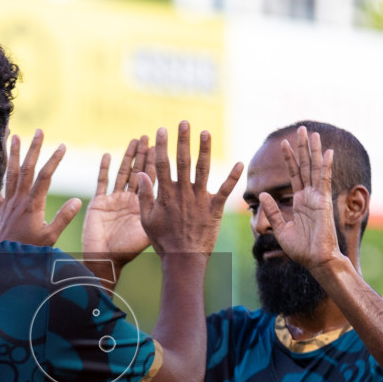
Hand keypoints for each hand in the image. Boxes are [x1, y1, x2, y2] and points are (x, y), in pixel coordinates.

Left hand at [0, 129, 82, 246]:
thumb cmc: (28, 251)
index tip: (62, 146)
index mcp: (32, 205)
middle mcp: (18, 200)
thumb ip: (63, 219)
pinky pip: (0, 186)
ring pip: (11, 173)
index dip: (54, 160)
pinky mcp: (0, 210)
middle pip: (27, 168)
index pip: (45, 176)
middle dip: (34, 148)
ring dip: (14, 154)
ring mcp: (7, 203)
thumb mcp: (49, 238)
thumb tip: (78, 201)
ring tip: (14, 137)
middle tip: (38, 131)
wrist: (2, 260)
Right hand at [81, 137, 150, 283]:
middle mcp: (130, 200)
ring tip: (134, 140)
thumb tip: (161, 185)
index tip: (162, 144)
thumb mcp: (146, 227)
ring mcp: (114, 200)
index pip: (153, 177)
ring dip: (128, 156)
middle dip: (144, 153)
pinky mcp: (99, 203)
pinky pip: (102, 182)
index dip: (157, 160)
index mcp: (144, 205)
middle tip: (149, 135)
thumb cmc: (128, 249)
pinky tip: (108, 155)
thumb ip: (151, 205)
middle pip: (139, 171)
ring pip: (122, 173)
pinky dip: (104, 169)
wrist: (107, 261)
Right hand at [136, 121, 242, 256]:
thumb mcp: (147, 220)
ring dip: (204, 150)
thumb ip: (144, 196)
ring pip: (203, 170)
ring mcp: (200, 199)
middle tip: (184, 122)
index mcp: (166, 194)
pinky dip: (233, 177)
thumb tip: (141, 173)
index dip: (161, 146)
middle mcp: (183, 193)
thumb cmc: (163, 241)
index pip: (162, 164)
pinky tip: (240, 162)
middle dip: (183, 140)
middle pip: (183, 161)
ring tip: (206, 132)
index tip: (161, 130)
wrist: (183, 259)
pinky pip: (225, 190)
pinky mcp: (214, 208)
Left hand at [257, 127, 338, 274]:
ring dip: (313, 150)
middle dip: (302, 148)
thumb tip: (262, 194)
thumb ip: (272, 211)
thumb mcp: (280, 229)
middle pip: (305, 166)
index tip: (284, 143)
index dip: (289, 159)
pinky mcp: (324, 202)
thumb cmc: (300, 250)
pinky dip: (326, 165)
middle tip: (301, 129)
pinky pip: (324, 180)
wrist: (315, 261)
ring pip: (315, 168)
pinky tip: (328, 151)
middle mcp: (309, 196)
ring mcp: (318, 197)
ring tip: (311, 133)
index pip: (294, 174)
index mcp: (299, 202)